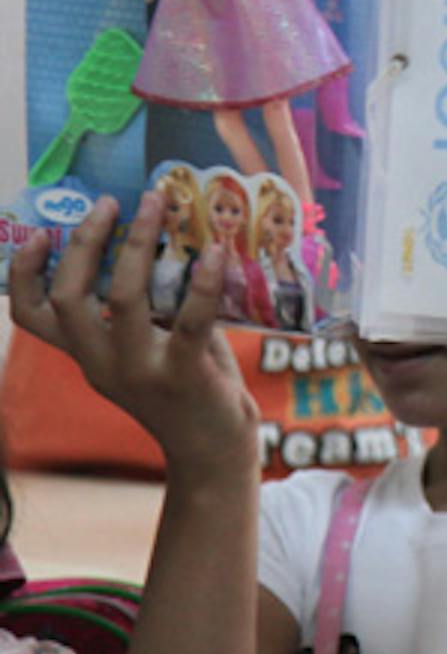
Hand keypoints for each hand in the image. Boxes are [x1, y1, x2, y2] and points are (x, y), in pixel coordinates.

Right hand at [8, 193, 258, 478]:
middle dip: (84, 242)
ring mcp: (140, 371)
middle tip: (110, 202)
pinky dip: (202, 283)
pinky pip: (189, 321)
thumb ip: (145, 309)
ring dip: (138, 244)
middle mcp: (102, 364)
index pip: (31, 317)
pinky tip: (217, 252)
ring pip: (122, 299)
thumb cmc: (186, 386)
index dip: (22, 275)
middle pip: (69, 297)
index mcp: (87, 356)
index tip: (35, 234)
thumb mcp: (148, 348)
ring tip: (158, 204)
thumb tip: (155, 241)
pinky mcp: (184, 375)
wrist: (212, 451)